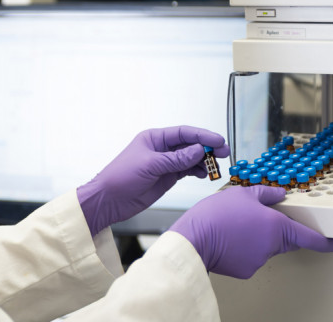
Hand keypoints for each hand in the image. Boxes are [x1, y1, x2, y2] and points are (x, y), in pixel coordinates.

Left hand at [77, 126, 228, 235]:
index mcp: (154, 138)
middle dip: (207, 148)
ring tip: (216, 166)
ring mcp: (165, 163)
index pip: (183, 133)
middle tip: (224, 153)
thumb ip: (175, 159)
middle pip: (189, 144)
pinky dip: (197, 171)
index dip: (202, 136)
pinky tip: (205, 174)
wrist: (109, 200)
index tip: (218, 141)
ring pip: (190, 158)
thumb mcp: (150, 165)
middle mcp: (161, 148)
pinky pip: (186, 171)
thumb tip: (198, 150)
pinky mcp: (167, 177)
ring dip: (204, 161)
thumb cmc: (121, 177)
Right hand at [170, 185, 332, 278]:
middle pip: (284, 240)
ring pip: (265, 249)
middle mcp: (272, 245)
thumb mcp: (241, 194)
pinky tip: (229, 240)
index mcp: (276, 225)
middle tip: (255, 220)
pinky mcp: (246, 270)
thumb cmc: (215, 215)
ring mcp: (259, 260)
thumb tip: (279, 194)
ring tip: (234, 227)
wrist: (194, 239)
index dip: (324, 241)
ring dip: (256, 239)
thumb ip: (265, 194)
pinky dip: (243, 250)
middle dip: (276, 231)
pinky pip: (251, 258)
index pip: (308, 237)